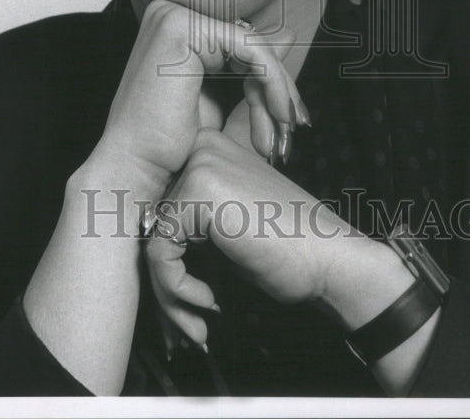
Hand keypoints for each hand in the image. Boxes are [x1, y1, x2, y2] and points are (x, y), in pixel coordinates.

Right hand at [93, 0, 307, 188]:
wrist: (136, 169)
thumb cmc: (168, 144)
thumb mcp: (220, 98)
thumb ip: (250, 65)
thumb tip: (289, 33)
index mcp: (175, 24)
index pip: (240, 43)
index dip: (272, 81)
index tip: (291, 118)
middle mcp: (169, 12)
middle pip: (248, 43)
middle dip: (279, 89)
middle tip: (292, 129)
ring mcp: (172, 15)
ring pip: (254, 46)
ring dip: (278, 92)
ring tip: (284, 132)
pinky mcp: (182, 27)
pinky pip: (249, 48)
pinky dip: (272, 84)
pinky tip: (277, 116)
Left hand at [145, 126, 350, 349]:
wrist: (330, 258)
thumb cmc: (286, 247)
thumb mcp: (228, 220)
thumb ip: (187, 218)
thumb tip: (139, 240)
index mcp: (208, 147)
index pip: (159, 204)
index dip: (165, 258)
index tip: (183, 298)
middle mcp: (200, 146)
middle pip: (151, 222)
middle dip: (164, 280)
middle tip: (186, 321)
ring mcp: (199, 165)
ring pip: (151, 241)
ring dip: (169, 293)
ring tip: (194, 323)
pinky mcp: (198, 193)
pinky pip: (158, 253)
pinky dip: (176, 289)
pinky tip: (208, 303)